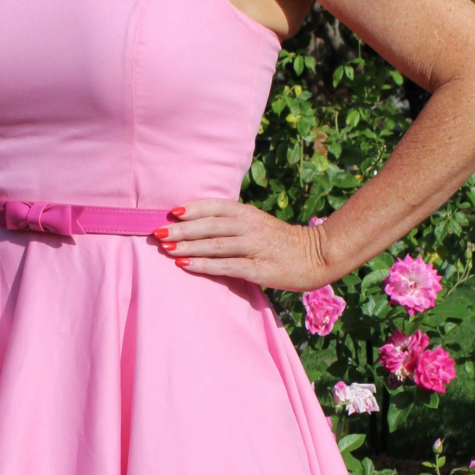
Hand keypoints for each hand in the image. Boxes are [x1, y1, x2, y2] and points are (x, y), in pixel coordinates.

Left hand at [153, 200, 337, 291]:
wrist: (317, 255)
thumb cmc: (282, 242)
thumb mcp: (258, 223)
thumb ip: (234, 222)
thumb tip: (200, 225)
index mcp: (248, 213)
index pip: (214, 206)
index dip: (192, 208)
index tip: (170, 211)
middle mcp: (249, 226)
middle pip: (209, 225)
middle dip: (181, 228)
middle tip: (157, 232)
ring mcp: (253, 247)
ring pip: (214, 244)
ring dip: (187, 246)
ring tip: (165, 248)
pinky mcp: (258, 268)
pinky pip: (225, 266)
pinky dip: (202, 264)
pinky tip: (185, 265)